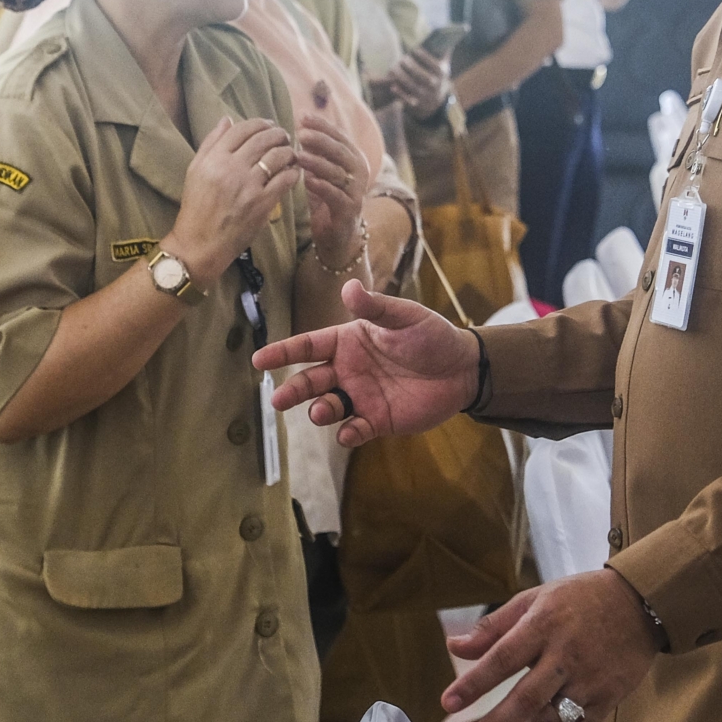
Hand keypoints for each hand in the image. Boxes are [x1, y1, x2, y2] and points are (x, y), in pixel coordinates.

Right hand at [168, 116, 298, 283]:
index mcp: (214, 159)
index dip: (259, 123)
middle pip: (263, 139)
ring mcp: (248, 186)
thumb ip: (211, 143)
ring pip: (278, 156)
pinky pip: (285, 179)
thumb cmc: (196, 207)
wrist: (200, 243)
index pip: (242, 130)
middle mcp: (231, 168)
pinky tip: (293, 172)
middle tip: (284, 136)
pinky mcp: (262, 203)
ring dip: (289, 151)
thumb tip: (227, 120)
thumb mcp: (195, 171)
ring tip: (291, 153)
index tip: (269, 125)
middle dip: (278, 133)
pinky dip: (293, 172)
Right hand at [255, 283, 478, 444]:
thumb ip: (375, 307)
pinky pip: (356, 429)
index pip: (308, 346)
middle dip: (292, 390)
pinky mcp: (377, 420)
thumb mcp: (404, 317)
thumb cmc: (431, 336)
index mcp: (347, 342)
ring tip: (321, 411)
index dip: (283, 352)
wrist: (461, 369)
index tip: (259, 359)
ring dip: (319, 411)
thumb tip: (349, 287)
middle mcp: (348, 370)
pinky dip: (348, 434)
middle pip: (310, 381)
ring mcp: (361, 397)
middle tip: (278, 400)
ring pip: (328, 407)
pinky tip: (347, 433)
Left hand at [294, 113, 367, 268]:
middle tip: (300, 133)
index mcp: (353, 158)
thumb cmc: (325, 198)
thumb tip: (298, 127)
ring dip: (317, 163)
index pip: (339, 136)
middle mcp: (359, 172)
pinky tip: (306, 180)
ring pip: (338, 172)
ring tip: (298, 155)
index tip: (302, 116)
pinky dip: (321, 187)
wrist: (337, 235)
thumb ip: (313, 152)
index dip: (322, 125)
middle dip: (320, 140)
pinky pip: (335, 195)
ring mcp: (356, 191)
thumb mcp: (319, 171)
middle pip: (341, 151)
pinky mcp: (349, 210)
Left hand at [370, 45, 450, 117]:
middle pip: (421, 76)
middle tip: (402, 59)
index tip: (414, 50)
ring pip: (412, 86)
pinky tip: (392, 85)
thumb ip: (443, 50)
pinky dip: (399, 93)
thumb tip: (448, 33)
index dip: (424, 57)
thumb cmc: (437, 76)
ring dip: (402, 77)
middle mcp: (435, 86)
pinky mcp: (417, 104)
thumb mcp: (443, 65)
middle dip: (410, 66)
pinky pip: (406, 99)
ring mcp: (426, 96)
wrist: (435, 102)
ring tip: (394, 69)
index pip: (434, 64)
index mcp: (442, 74)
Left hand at [442, 570, 660, 721]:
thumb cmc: (578, 599)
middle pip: (527, 698)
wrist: (640, 603)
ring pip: (552, 721)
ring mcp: (590, 679)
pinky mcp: (609, 697)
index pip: (503, 658)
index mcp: (544, 624)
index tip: (447, 704)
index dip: (474, 683)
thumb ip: (493, 626)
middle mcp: (567, 654)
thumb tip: (453, 646)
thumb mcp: (534, 599)